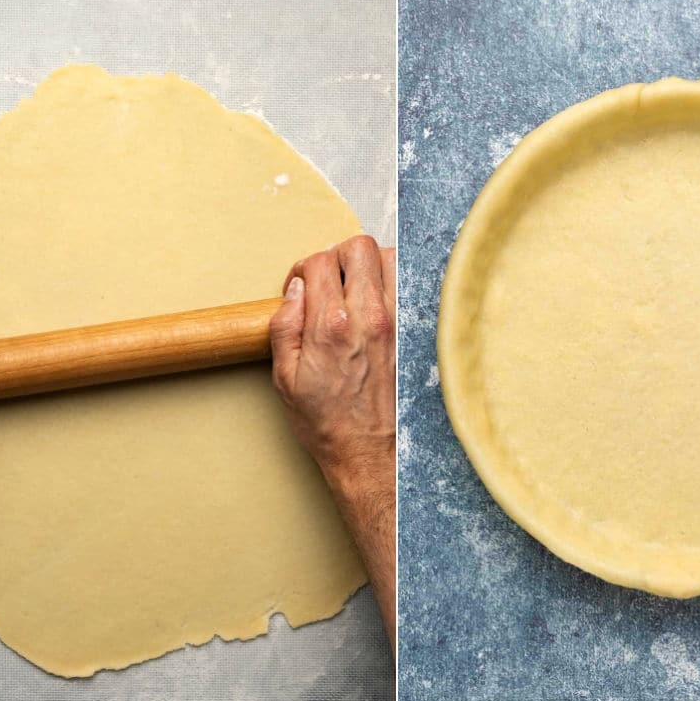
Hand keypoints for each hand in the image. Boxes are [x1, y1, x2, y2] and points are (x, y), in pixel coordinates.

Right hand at [269, 235, 395, 486]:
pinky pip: (410, 285)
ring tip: (354, 287)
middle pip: (358, 247)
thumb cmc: (327, 421)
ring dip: (369, 264)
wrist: (369, 453)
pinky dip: (394, 281)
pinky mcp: (414, 332)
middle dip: (336, 256)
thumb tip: (295, 290)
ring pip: (390, 257)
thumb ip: (285, 326)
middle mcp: (370, 317)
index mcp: (332, 326)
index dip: (303, 269)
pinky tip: (378, 300)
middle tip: (328, 280)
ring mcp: (398, 323)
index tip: (301, 288)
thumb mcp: (285, 377)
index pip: (320, 261)